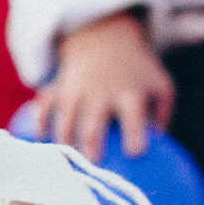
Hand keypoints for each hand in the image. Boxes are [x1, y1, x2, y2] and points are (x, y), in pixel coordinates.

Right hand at [40, 12, 173, 162]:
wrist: (106, 40)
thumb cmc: (137, 72)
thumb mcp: (160, 85)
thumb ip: (162, 115)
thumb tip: (161, 148)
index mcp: (129, 91)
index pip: (133, 114)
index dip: (134, 133)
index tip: (135, 153)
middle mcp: (101, 90)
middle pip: (93, 118)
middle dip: (92, 142)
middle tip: (94, 164)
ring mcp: (77, 87)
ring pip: (66, 114)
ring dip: (65, 137)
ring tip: (68, 159)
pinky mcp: (59, 85)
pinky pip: (45, 103)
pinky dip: (41, 119)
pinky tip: (42, 137)